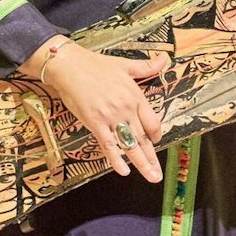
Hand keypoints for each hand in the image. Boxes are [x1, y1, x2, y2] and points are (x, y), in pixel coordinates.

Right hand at [25, 39, 168, 181]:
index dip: (156, 134)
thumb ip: (147, 67)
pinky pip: (108, 145)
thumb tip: (166, 59)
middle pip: (143, 137)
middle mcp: (126, 108)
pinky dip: (116, 159)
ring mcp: (111, 117)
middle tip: (158, 174)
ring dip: (141, 163)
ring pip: (130, 144)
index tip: (156, 142)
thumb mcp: (125, 64)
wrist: (70, 66)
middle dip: (152, 158)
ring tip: (150, 177)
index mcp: (135, 95)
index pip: (153, 121)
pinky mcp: (95, 123)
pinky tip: (123, 171)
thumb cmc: (96, 65)